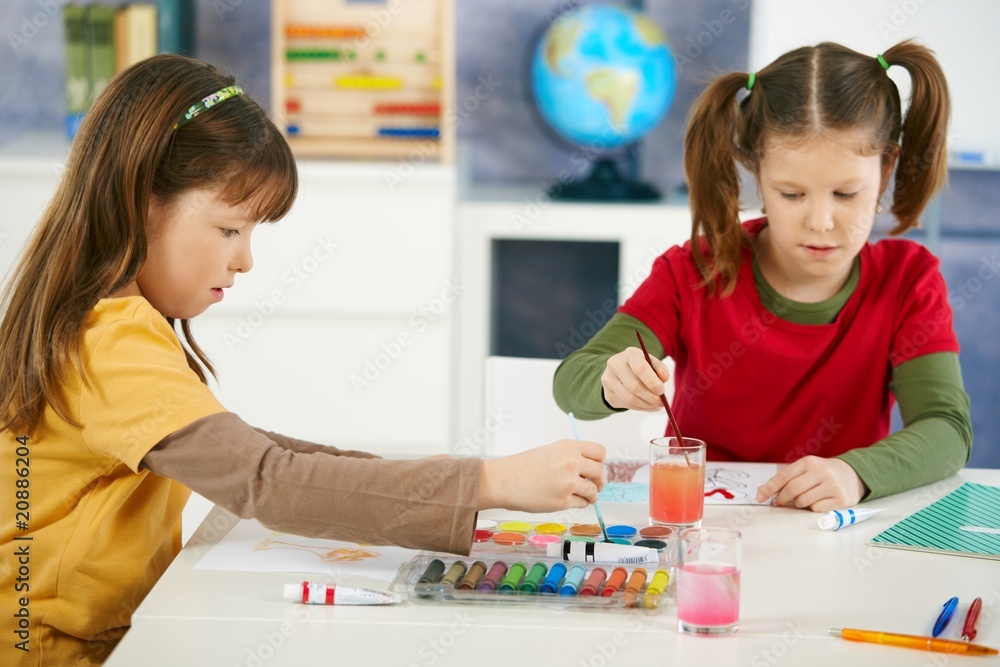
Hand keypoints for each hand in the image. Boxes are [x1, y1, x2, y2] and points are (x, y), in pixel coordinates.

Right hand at [478, 440, 605, 511]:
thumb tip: (592, 470)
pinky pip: (582, 503)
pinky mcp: (563, 500)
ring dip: (591, 495)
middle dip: (599, 481)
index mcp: (568, 447)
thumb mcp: (550, 452)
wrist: (504, 480)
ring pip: (593, 490)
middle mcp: (571, 462)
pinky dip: (580, 503)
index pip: (600, 452)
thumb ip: (571, 457)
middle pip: (600, 472)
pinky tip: (570, 500)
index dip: (600, 462)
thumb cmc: (523, 467)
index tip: (595, 468)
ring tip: (585, 496)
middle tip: (594, 485)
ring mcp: (568, 482)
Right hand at [601, 347, 670, 410]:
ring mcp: (609, 380)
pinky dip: (640, 407)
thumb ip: (661, 369)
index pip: (640, 368)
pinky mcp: (608, 394)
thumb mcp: (651, 363)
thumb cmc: (640, 367)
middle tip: (661, 402)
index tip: (662, 391)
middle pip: (634, 386)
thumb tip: (664, 378)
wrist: (620, 371)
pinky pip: (626, 405)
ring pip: (629, 398)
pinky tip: (648, 405)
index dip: (652, 381)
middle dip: (650, 397)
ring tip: (656, 405)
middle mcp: (615, 365)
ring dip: (646, 404)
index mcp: (629, 354)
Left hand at [754, 456, 865, 511]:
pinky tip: (818, 502)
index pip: (784, 476)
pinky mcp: (841, 499)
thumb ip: (787, 478)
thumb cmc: (822, 473)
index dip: (769, 488)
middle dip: (781, 499)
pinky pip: (816, 509)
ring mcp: (833, 485)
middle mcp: (822, 471)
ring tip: (803, 499)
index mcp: (809, 462)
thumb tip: (763, 492)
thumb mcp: (806, 469)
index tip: (759, 497)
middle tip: (778, 503)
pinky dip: (811, 509)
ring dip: (797, 504)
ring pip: (803, 501)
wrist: (852, 474)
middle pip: (792, 489)